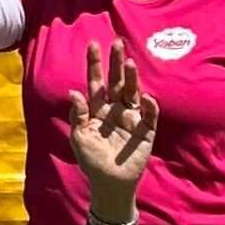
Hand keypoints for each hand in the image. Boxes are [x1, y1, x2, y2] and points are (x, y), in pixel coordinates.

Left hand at [63, 40, 160, 220]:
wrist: (109, 182)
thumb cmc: (91, 160)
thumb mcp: (79, 136)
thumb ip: (78, 114)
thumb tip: (74, 91)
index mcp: (97, 109)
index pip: (95, 82)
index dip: (94, 64)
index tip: (93, 45)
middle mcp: (115, 109)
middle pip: (116, 81)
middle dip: (115, 63)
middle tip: (116, 42)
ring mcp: (131, 118)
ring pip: (133, 93)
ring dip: (132, 78)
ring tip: (129, 62)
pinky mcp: (146, 130)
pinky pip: (149, 115)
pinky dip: (149, 106)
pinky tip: (144, 98)